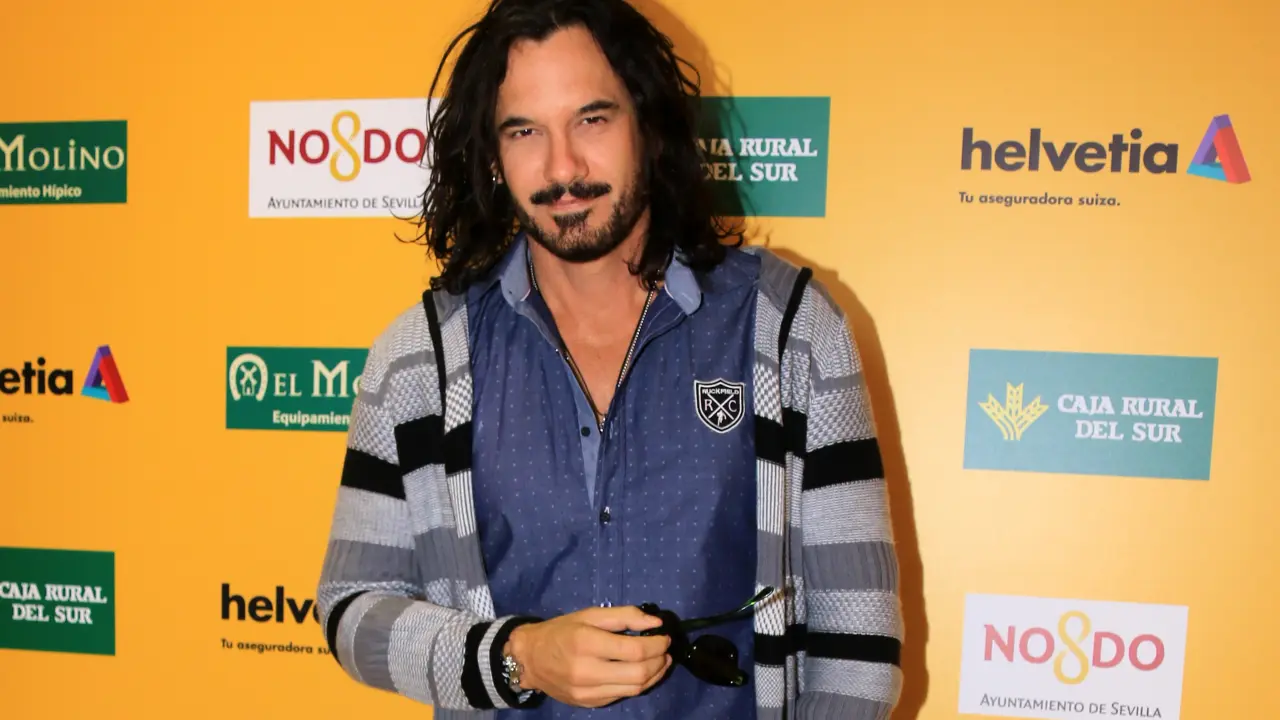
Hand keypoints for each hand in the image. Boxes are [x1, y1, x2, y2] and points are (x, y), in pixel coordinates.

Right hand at [505, 605, 672, 707]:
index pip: (635, 650)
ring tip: (660, 662)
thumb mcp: (590, 614)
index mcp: (587, 643)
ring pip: (634, 689)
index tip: (664, 637)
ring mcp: (587, 691)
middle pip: (638, 673)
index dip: (657, 645)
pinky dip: (637, 684)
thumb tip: (655, 623)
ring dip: (654, 675)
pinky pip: (621, 695)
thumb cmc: (561, 631)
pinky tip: (641, 672)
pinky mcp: (588, 703)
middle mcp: (587, 671)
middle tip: (665, 650)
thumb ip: (625, 616)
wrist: (530, 658)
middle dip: (660, 661)